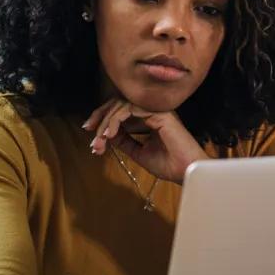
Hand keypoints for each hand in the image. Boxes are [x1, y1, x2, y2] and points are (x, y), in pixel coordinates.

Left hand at [84, 98, 207, 182]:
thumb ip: (125, 142)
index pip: (122, 109)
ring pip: (121, 105)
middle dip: (100, 115)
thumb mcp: (139, 153)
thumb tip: (107, 134)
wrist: (185, 172)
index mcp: (150, 118)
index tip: (90, 132)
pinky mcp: (158, 113)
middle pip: (119, 103)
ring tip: (100, 138)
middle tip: (89, 130)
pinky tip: (110, 134)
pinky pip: (129, 110)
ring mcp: (156, 110)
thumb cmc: (169, 165)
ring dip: (106, 121)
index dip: (104, 117)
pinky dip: (116, 120)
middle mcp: (153, 111)